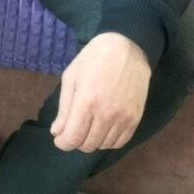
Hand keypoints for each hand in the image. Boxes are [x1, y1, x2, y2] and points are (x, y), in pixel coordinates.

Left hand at [50, 33, 150, 152]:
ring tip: (89, 126)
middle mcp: (106, 113)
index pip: (73, 137)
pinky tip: (103, 128)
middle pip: (88, 145)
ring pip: (103, 146)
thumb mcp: (72, 76)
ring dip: (92, 140)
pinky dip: (108, 141)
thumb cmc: (94, 58)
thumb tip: (57, 132)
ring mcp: (123, 118)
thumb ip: (64, 107)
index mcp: (87, 100)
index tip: (60, 139)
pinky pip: (120, 143)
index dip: (63, 143)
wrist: (127, 47)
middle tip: (74, 128)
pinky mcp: (135, 118)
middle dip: (76, 140)